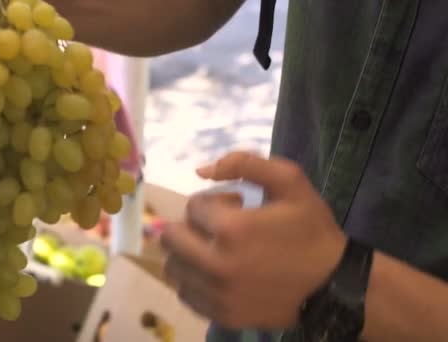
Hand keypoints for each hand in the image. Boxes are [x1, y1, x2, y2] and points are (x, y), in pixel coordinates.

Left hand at [160, 151, 347, 329]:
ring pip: (174, 267)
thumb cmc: (311, 230)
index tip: (238, 206)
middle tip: (219, 228)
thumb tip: (201, 170)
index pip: (193, 207)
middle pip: (171, 238)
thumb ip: (244, 163)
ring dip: (189, 252)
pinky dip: (194, 280)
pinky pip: (186, 294)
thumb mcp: (289, 181)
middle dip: (191, 226)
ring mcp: (217, 294)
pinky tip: (218, 273)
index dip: (214, 201)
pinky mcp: (222, 315)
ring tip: (217, 250)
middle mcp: (216, 264)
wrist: (333, 286)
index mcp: (231, 229)